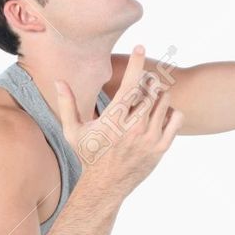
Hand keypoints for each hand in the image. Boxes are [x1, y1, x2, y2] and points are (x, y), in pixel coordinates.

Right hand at [54, 46, 183, 197]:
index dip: (136, 62)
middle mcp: (134, 128)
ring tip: (147, 100)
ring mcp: (150, 138)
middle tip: (141, 83)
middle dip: (147, 81)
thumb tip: (59, 80)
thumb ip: (68, 104)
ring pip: (164, 101)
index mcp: (113, 120)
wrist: (105, 186)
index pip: (130, 84)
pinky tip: (159, 115)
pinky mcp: (161, 148)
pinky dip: (170, 111)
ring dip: (158, 95)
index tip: (140, 47)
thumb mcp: (73, 131)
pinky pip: (176, 118)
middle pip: (151, 89)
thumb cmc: (88, 156)